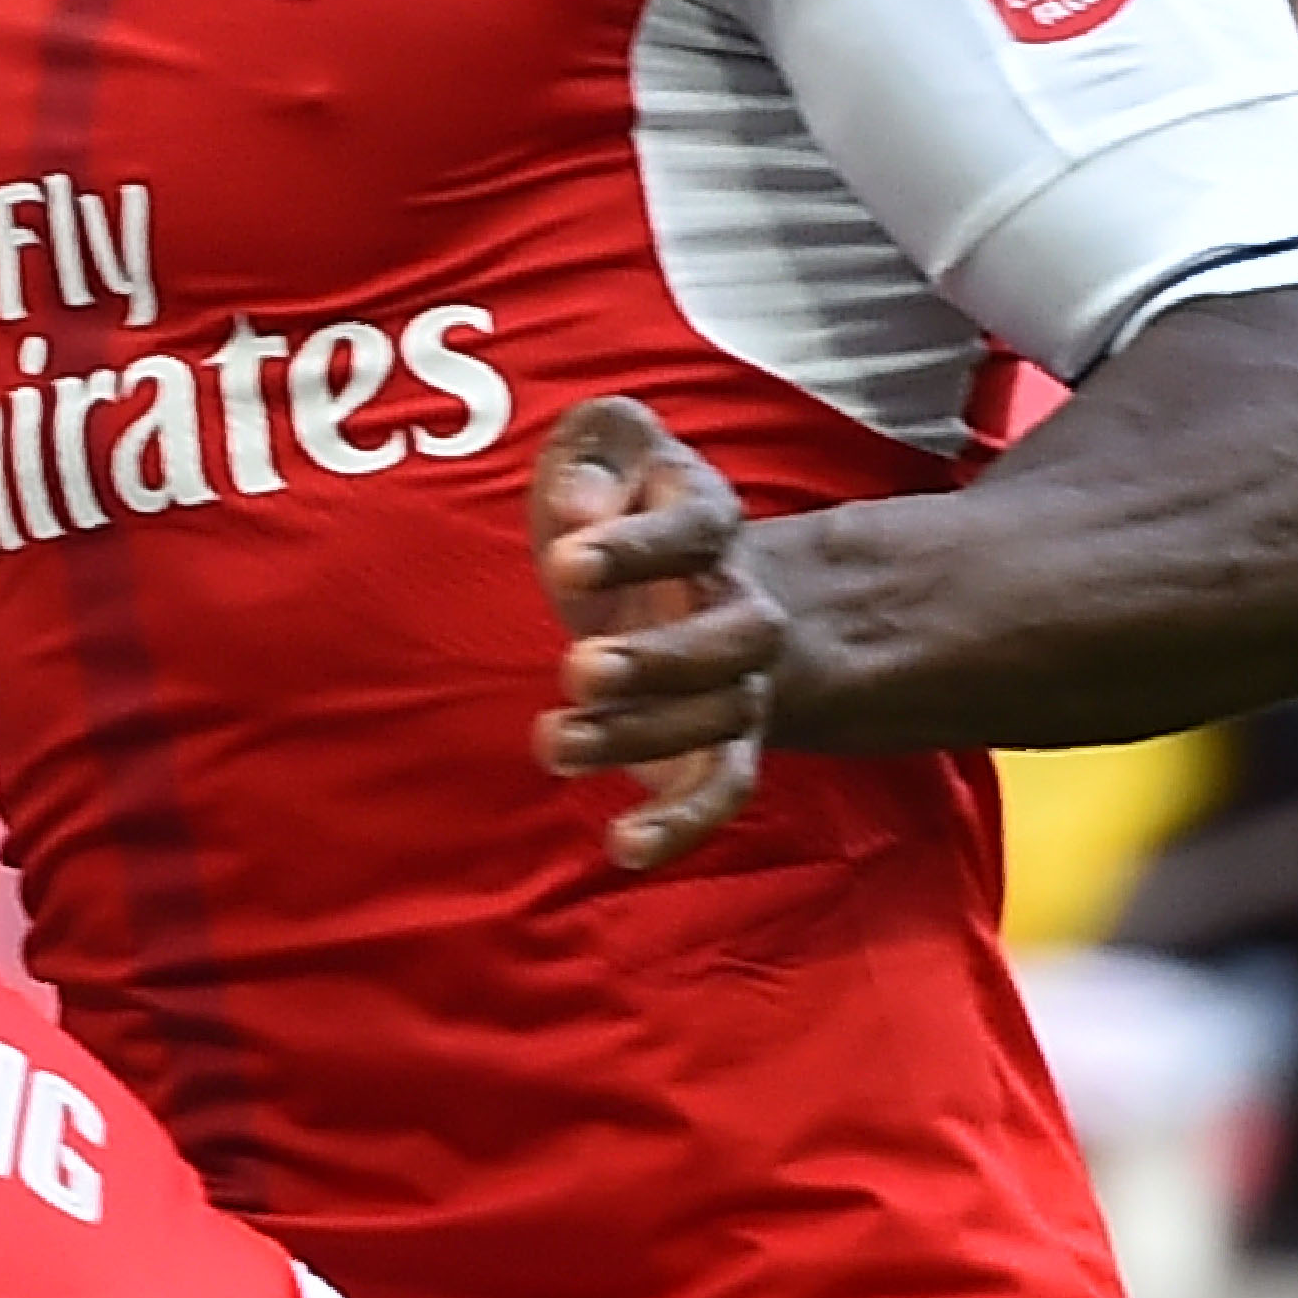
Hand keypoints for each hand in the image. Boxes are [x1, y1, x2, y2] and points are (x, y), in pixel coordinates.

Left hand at [529, 394, 791, 870]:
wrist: (699, 581)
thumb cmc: (625, 508)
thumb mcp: (608, 453)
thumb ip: (593, 450)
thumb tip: (580, 503)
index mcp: (710, 521)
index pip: (697, 525)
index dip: (640, 543)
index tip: (567, 558)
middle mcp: (742, 607)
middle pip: (735, 636)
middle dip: (660, 658)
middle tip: (580, 668)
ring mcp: (740, 683)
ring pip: (720, 718)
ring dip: (641, 737)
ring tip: (555, 743)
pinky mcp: (721, 747)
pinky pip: (723, 791)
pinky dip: (683, 826)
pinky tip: (625, 846)